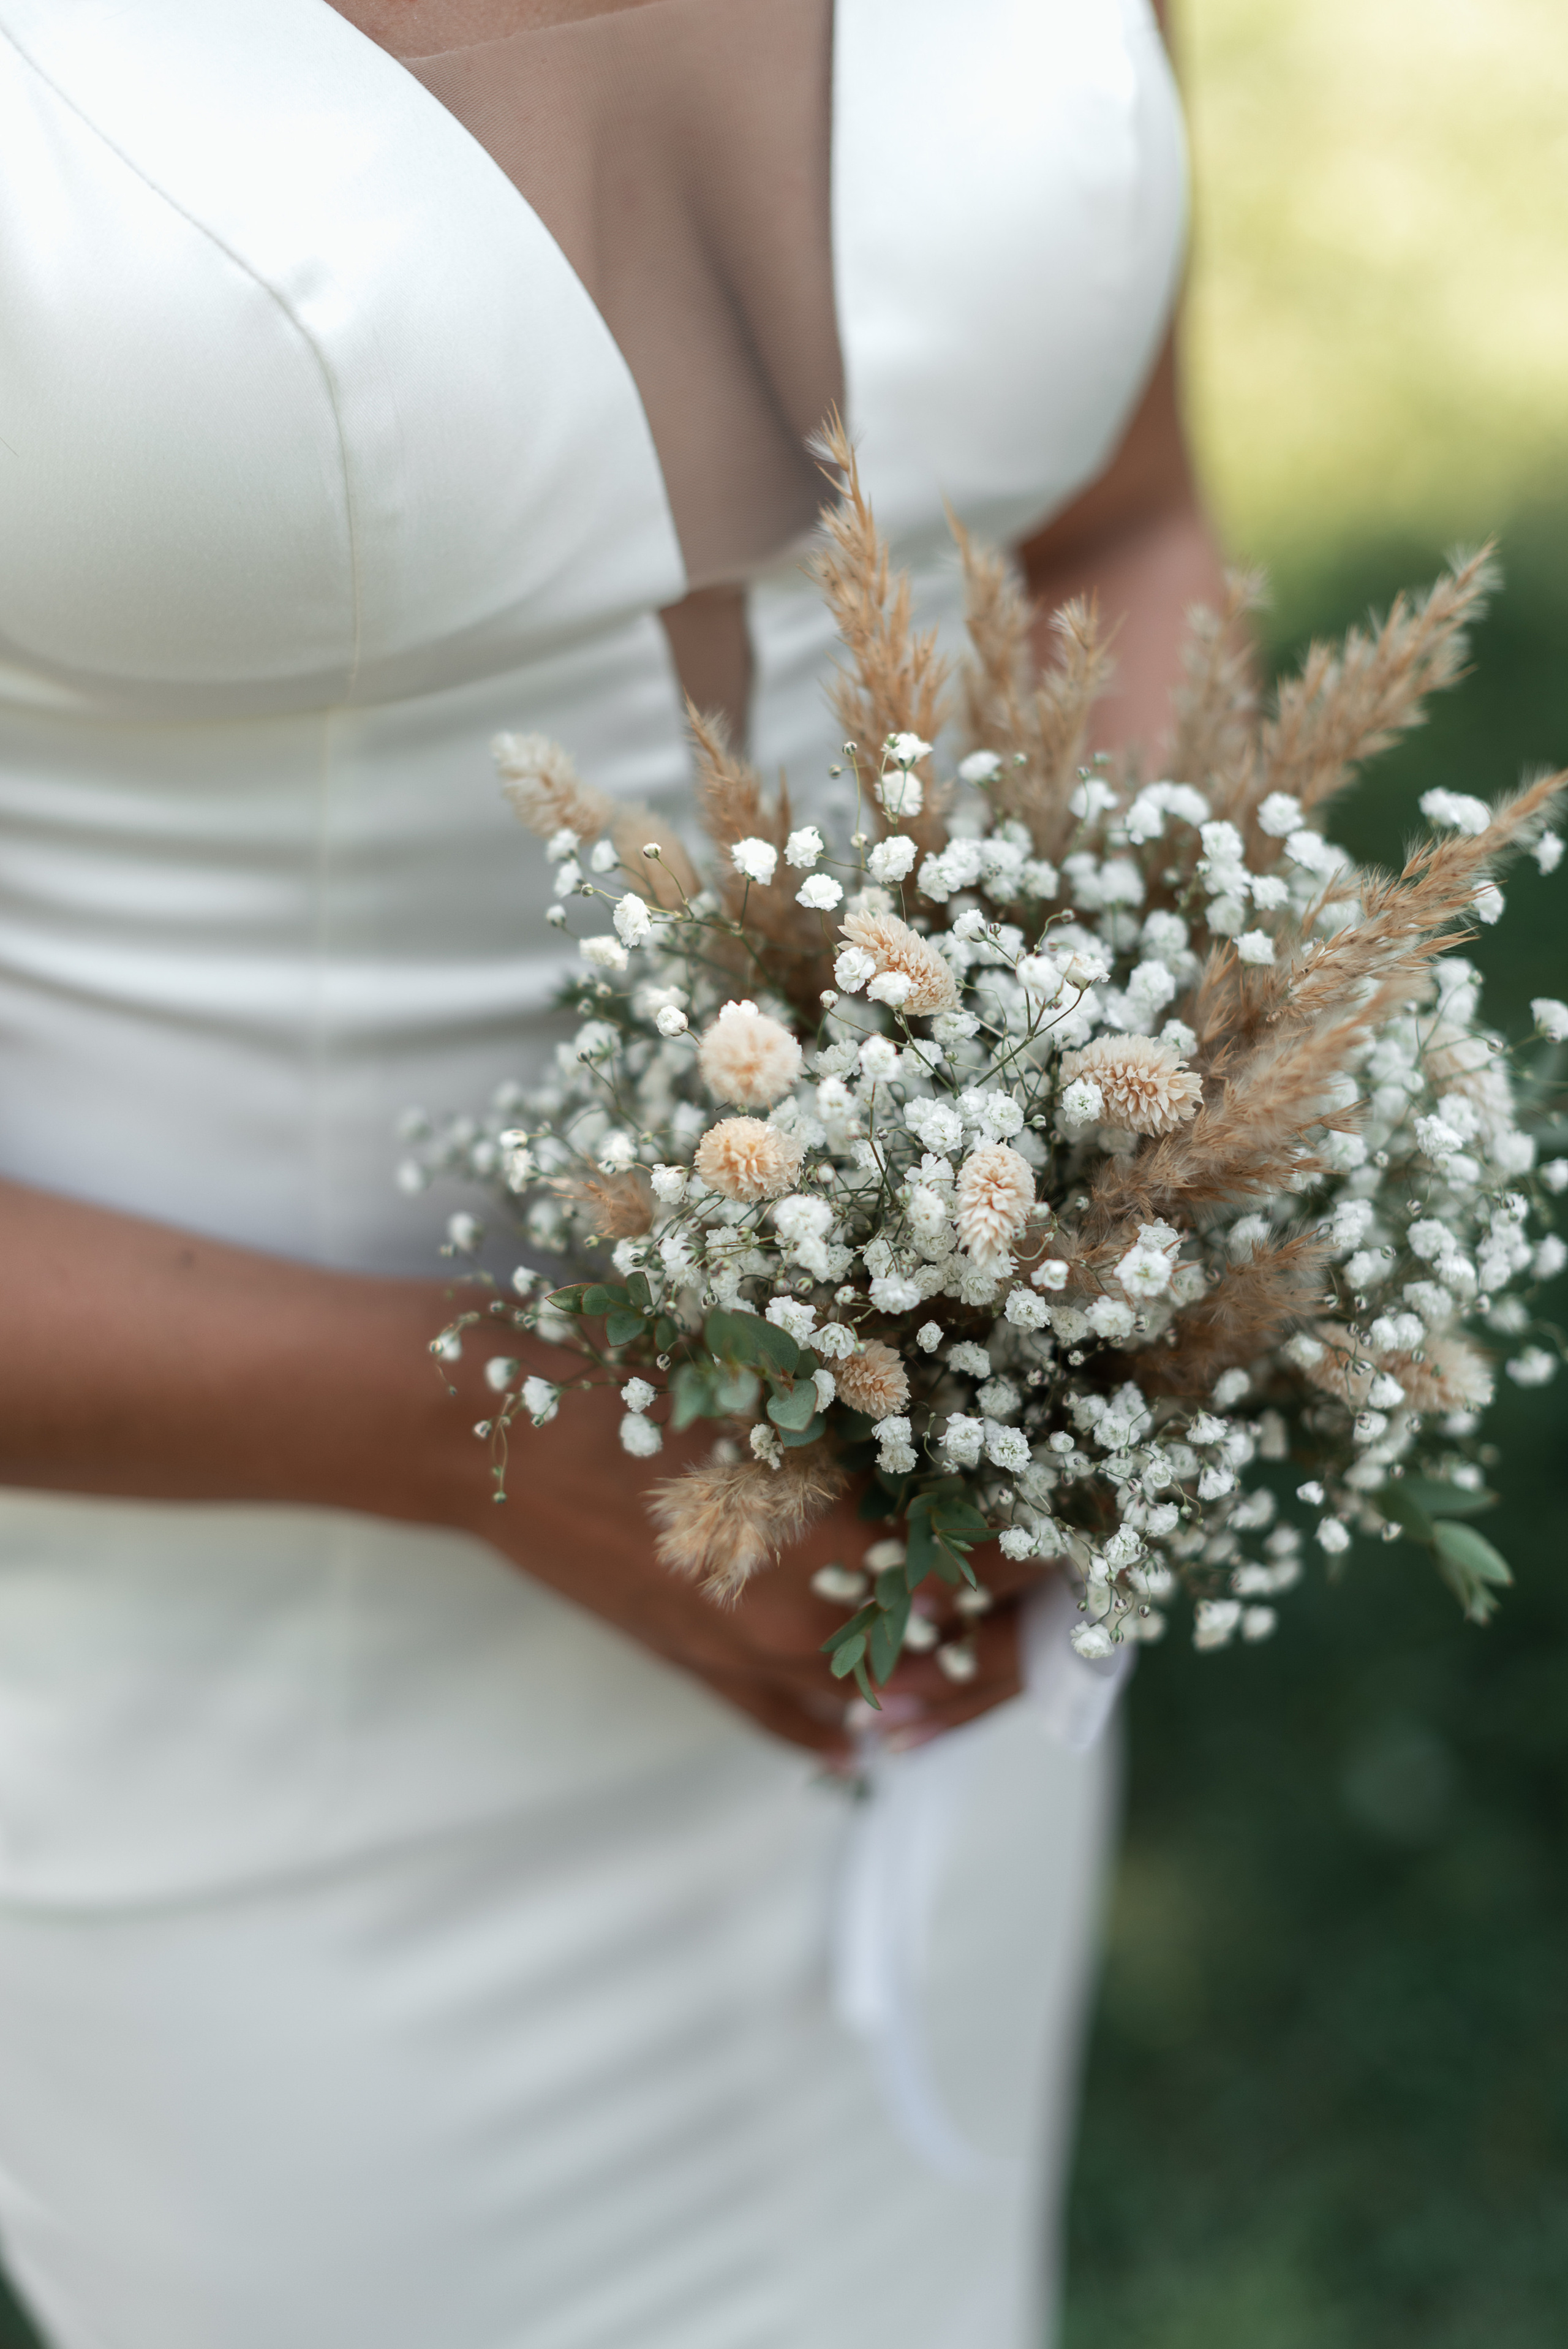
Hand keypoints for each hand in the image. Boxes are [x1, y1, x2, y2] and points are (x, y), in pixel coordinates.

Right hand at [443, 1369, 1043, 1766]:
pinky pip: (793, 1723)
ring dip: (943, 1665)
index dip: (1051, 1536)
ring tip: (987, 1621)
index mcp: (832, 1549)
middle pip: (955, 1646)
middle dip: (1014, 1607)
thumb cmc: (625, 1375)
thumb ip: (878, 1410)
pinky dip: (841, 1721)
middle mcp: (801, 1629)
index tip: (1087, 1503)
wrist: (479, 1436)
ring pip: (885, 1694)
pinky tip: (876, 1722)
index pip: (989, 1566)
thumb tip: (978, 1420)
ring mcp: (743, 1662)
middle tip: (1057, 1565)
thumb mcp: (768, 1369)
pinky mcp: (693, 1671)